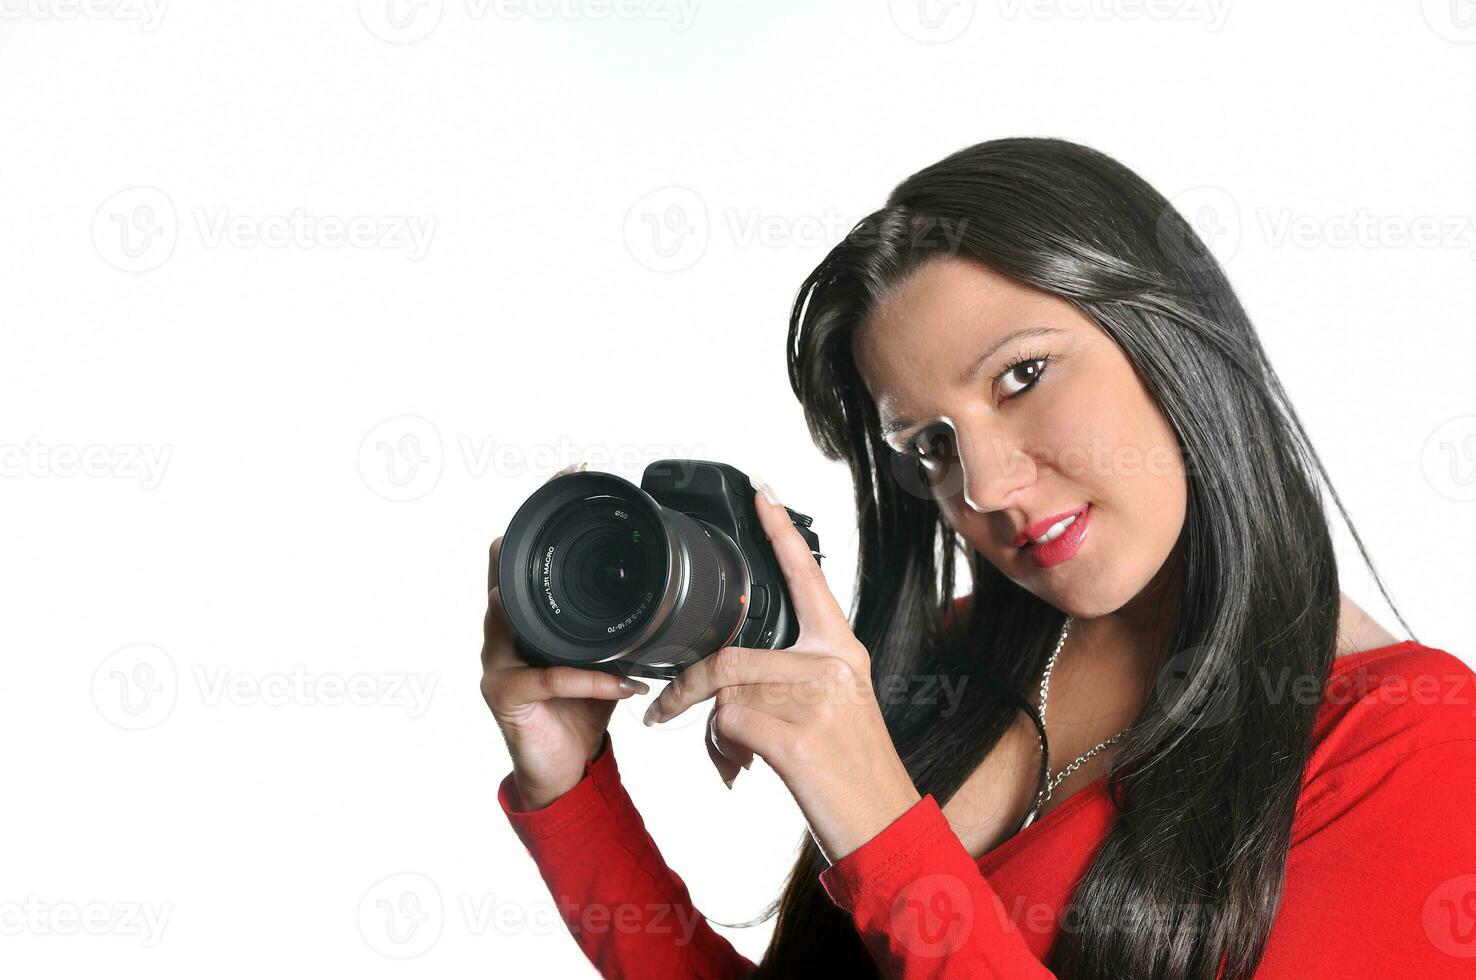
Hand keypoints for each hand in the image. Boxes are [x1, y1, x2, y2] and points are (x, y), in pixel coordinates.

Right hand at [480, 461, 650, 810]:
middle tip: (567, 499)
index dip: (544, 511)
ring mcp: (498, 662)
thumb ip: (621, 623)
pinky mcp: (507, 696)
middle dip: (534, 535)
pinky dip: (592, 678)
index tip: (571, 471)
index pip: (527, 553)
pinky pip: (552, 677)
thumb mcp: (607, 654)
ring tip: (587, 591)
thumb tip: (668, 591)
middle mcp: (505, 630)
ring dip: (556, 605)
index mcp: (529, 615)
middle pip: (507, 571)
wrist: (564, 769)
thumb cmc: (582, 707)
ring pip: (517, 618)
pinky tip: (623, 681)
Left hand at [641, 480, 921, 863]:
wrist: (883, 826)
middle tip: (664, 712)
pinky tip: (742, 769)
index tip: (761, 490)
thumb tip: (724, 689)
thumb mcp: (830, 710)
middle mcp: (832, 664)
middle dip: (688, 688)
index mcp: (841, 649)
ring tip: (731, 758)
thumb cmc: (850, 772)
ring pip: (725, 692)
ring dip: (711, 730)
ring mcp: (816, 698)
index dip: (780, 532)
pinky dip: (721, 750)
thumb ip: (785, 680)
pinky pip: (728, 725)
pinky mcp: (796, 736)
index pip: (806, 578)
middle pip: (732, 653)